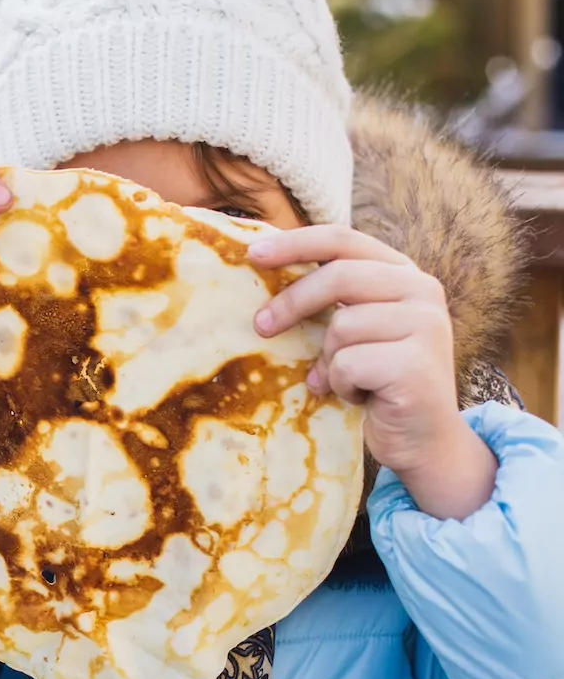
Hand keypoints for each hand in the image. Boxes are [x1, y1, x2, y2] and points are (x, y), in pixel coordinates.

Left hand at [251, 225, 495, 518]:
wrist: (422, 438)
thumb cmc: (377, 381)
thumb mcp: (357, 331)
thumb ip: (333, 300)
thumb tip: (264, 270)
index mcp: (404, 275)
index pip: (345, 240)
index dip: (296, 243)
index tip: (253, 253)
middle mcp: (422, 291)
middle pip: (338, 277)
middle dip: (291, 303)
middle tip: (260, 326)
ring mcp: (425, 326)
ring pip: (341, 328)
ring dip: (329, 362)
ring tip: (345, 380)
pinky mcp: (415, 364)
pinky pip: (347, 364)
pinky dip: (340, 385)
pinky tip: (361, 396)